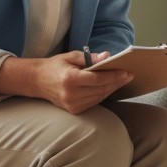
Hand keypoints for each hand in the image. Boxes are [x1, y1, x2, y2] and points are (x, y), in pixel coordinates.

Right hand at [0, 51, 134, 113]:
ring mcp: (72, 105)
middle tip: (129, 75)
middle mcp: (71, 95)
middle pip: (101, 89)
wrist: (37, 81)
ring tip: (122, 80)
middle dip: (117, 82)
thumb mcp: (71, 56)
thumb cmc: (56, 66)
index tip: (127, 72)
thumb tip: (107, 56)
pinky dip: (103, 94)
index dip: (114, 76)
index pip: (97, 79)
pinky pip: (94, 102)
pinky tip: (110, 86)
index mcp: (70, 79)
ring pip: (99, 97)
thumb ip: (90, 57)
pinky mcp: (74, 110)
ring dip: (112, 88)